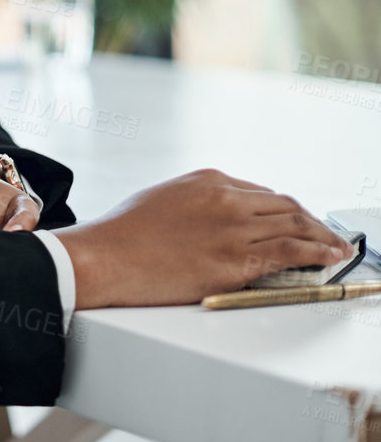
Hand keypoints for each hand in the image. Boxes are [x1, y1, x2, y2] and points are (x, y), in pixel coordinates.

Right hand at [53, 168, 356, 308]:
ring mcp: (233, 230)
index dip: (286, 210)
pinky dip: (317, 253)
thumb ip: (199, 201)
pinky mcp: (236, 261)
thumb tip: (222, 216)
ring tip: (336, 247)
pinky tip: (328, 256)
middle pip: (286, 206)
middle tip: (326, 235)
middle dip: (311, 221)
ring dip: (323, 237)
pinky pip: (291, 253)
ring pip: (296, 226)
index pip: (263, 193)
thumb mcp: (163, 198)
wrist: (106, 257)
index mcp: (208, 180)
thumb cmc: (124, 233)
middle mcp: (227, 200)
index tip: (296, 221)